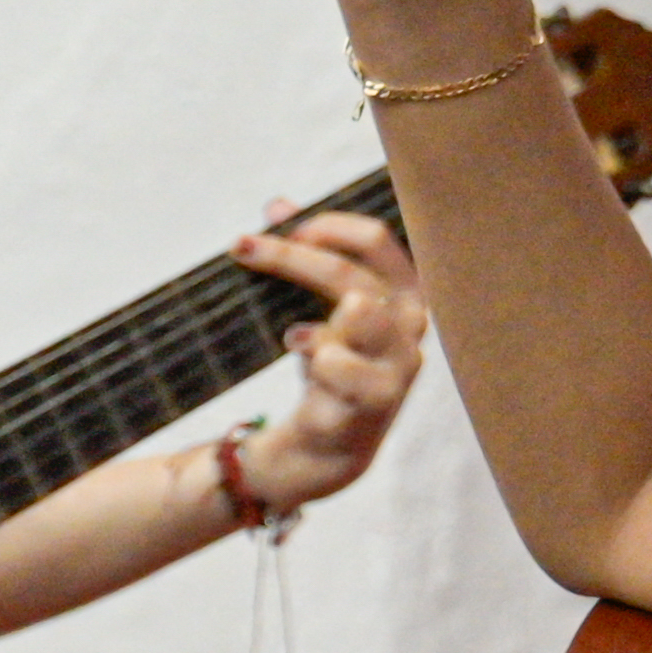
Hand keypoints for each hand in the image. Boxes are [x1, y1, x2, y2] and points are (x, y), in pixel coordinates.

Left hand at [233, 208, 426, 508]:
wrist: (324, 449)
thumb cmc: (326, 372)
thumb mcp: (315, 309)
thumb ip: (304, 257)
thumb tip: (277, 204)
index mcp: (403, 296)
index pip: (377, 241)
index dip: (328, 226)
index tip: (281, 223)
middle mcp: (410, 327)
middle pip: (348, 275)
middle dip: (288, 256)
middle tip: (241, 246)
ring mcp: (399, 365)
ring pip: (357, 312)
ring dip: (312, 319)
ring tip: (296, 339)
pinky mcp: (377, 401)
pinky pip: (339, 362)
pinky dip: (317, 357)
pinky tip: (309, 366)